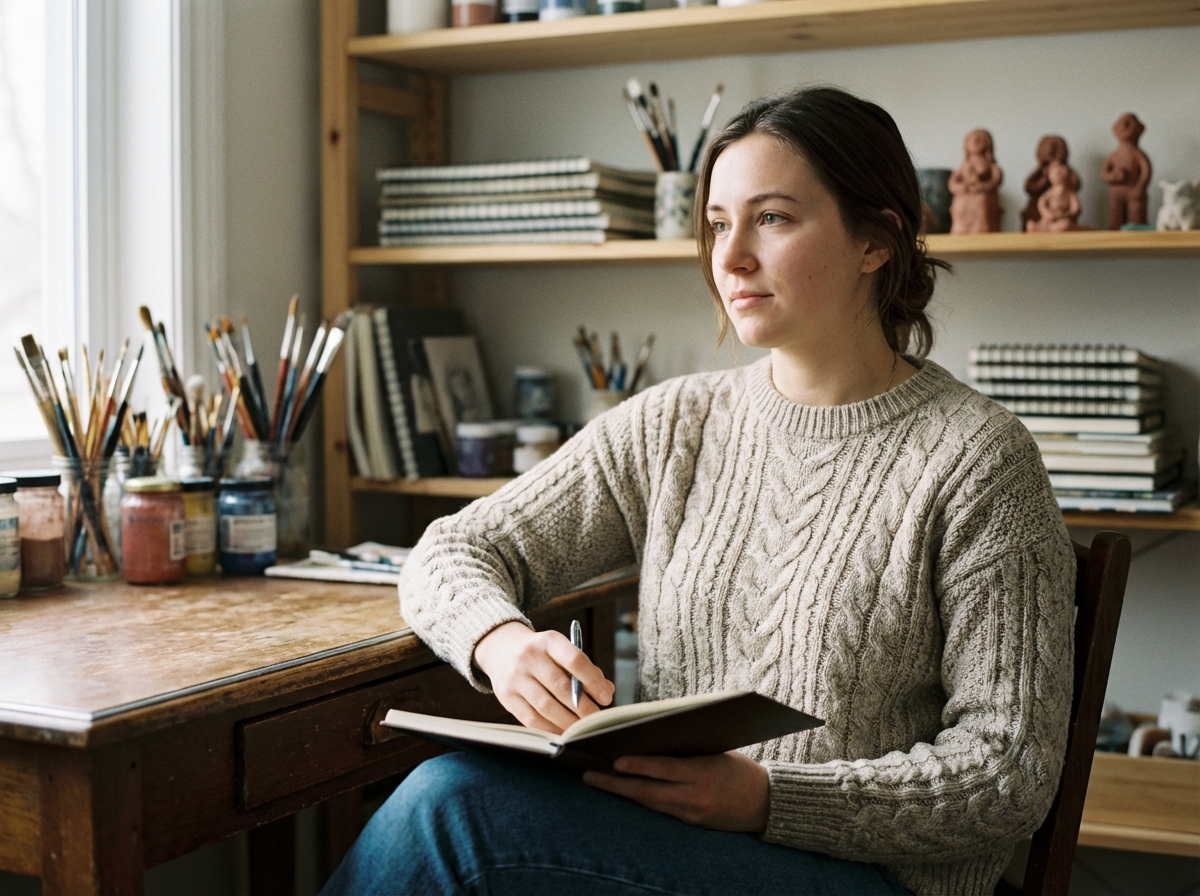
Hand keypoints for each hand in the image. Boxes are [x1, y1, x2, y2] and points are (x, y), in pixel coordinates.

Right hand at [473, 621, 613, 733]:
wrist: (501, 648)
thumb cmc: (542, 653)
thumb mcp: (561, 650)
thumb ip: (584, 669)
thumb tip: (607, 690)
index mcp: (549, 641)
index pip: (575, 660)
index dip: (593, 681)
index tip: (606, 697)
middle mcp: (529, 657)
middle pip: (561, 687)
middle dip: (583, 707)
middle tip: (596, 718)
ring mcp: (515, 677)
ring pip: (546, 706)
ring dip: (568, 721)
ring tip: (581, 728)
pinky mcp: (506, 696)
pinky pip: (530, 718)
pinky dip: (550, 728)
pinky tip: (562, 731)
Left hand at [582, 751, 769, 832]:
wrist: (765, 804)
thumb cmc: (740, 768)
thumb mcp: (717, 751)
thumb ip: (687, 749)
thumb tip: (650, 737)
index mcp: (704, 773)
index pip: (665, 769)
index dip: (639, 766)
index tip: (614, 761)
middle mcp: (695, 797)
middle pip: (647, 791)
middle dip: (615, 784)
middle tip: (589, 776)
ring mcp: (691, 813)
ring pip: (648, 802)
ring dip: (622, 792)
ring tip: (597, 781)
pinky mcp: (690, 822)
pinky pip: (659, 809)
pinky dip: (640, 799)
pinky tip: (623, 791)